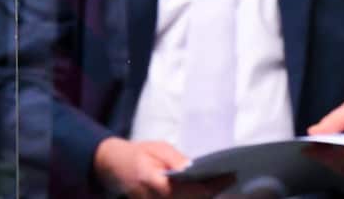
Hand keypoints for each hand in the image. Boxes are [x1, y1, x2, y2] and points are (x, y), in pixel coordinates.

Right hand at [93, 137, 227, 198]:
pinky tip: (207, 189)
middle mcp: (152, 197)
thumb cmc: (138, 153)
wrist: (112, 165)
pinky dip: (194, 197)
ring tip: (223, 183)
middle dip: (212, 192)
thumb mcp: (157, 148)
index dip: (210, 186)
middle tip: (231, 179)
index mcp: (152, 180)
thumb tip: (192, 168)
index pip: (186, 190)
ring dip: (204, 196)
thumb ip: (174, 159)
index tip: (229, 175)